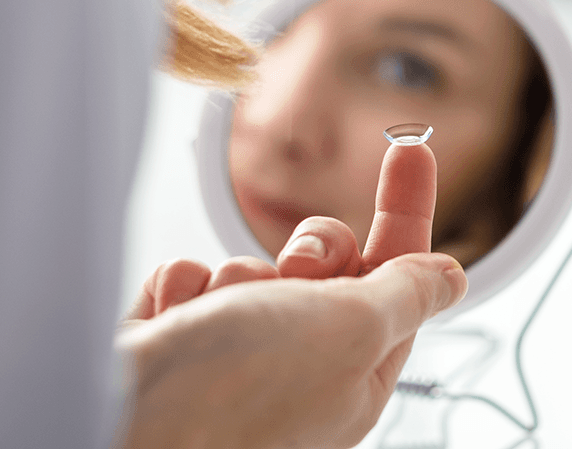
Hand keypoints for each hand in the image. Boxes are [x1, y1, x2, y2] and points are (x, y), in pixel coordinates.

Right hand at [116, 142, 466, 448]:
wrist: (121, 425)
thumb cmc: (238, 395)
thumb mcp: (350, 330)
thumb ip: (403, 294)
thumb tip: (450, 278)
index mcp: (355, 373)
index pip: (400, 277)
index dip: (407, 210)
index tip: (413, 149)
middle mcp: (297, 367)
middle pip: (326, 261)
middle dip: (311, 249)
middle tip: (296, 271)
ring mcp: (232, 355)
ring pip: (252, 265)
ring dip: (236, 277)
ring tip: (217, 319)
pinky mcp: (176, 341)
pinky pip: (192, 278)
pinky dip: (182, 289)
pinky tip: (172, 323)